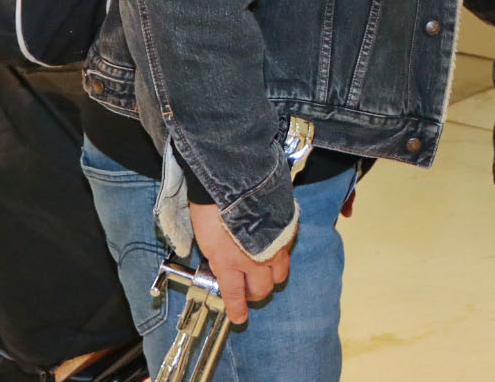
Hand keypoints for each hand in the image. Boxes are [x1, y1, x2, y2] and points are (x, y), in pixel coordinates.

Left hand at [189, 200, 293, 323]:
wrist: (234, 176)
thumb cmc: (212, 206)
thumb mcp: (206, 238)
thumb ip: (218, 257)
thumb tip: (224, 266)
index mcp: (230, 263)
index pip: (235, 295)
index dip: (237, 309)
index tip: (239, 318)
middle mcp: (255, 259)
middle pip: (262, 289)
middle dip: (255, 293)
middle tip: (248, 288)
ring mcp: (275, 245)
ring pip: (280, 273)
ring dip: (270, 275)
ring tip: (263, 268)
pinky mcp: (288, 229)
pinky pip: (287, 249)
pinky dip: (279, 250)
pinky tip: (270, 242)